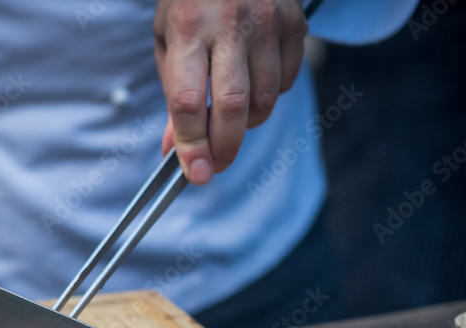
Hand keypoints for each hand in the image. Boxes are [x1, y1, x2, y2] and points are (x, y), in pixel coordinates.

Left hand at [154, 0, 307, 182]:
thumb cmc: (192, 3)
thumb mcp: (169, 42)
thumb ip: (174, 97)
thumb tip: (174, 151)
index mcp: (188, 27)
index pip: (187, 100)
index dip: (191, 143)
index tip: (195, 173)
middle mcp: (230, 22)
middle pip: (232, 105)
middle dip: (224, 147)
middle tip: (215, 166)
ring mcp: (268, 21)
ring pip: (265, 99)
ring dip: (247, 123)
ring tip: (230, 117)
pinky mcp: (295, 22)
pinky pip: (287, 81)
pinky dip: (269, 95)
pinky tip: (253, 81)